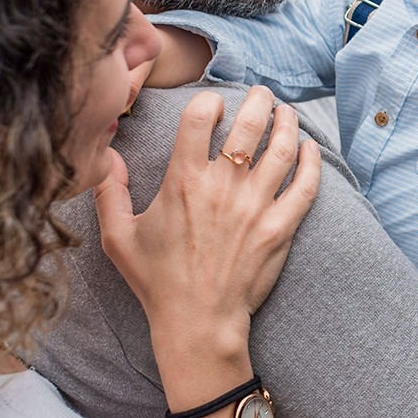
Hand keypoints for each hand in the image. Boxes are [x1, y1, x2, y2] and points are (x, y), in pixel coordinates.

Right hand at [95, 87, 320, 360]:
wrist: (198, 323)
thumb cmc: (157, 282)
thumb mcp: (118, 238)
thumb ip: (108, 192)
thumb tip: (105, 155)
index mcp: (183, 182)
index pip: (200, 117)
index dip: (209, 102)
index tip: (213, 105)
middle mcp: (222, 188)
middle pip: (249, 123)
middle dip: (259, 100)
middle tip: (262, 94)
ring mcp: (255, 207)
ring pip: (282, 148)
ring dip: (287, 123)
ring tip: (286, 113)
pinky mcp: (280, 228)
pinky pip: (305, 186)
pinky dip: (311, 161)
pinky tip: (309, 148)